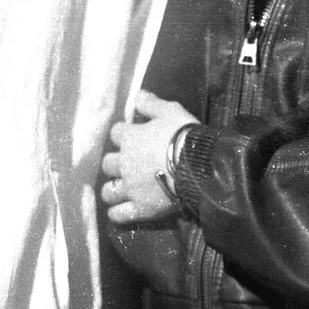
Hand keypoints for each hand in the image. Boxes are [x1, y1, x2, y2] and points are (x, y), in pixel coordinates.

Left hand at [101, 92, 200, 225]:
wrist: (200, 165)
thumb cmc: (185, 135)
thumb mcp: (171, 111)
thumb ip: (152, 103)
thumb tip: (137, 95)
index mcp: (130, 138)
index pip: (116, 133)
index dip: (125, 134)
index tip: (135, 135)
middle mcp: (124, 164)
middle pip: (108, 163)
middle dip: (117, 163)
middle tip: (130, 164)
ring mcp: (130, 188)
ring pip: (108, 191)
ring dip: (113, 189)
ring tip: (123, 189)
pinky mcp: (140, 208)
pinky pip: (119, 214)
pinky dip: (119, 213)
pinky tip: (123, 210)